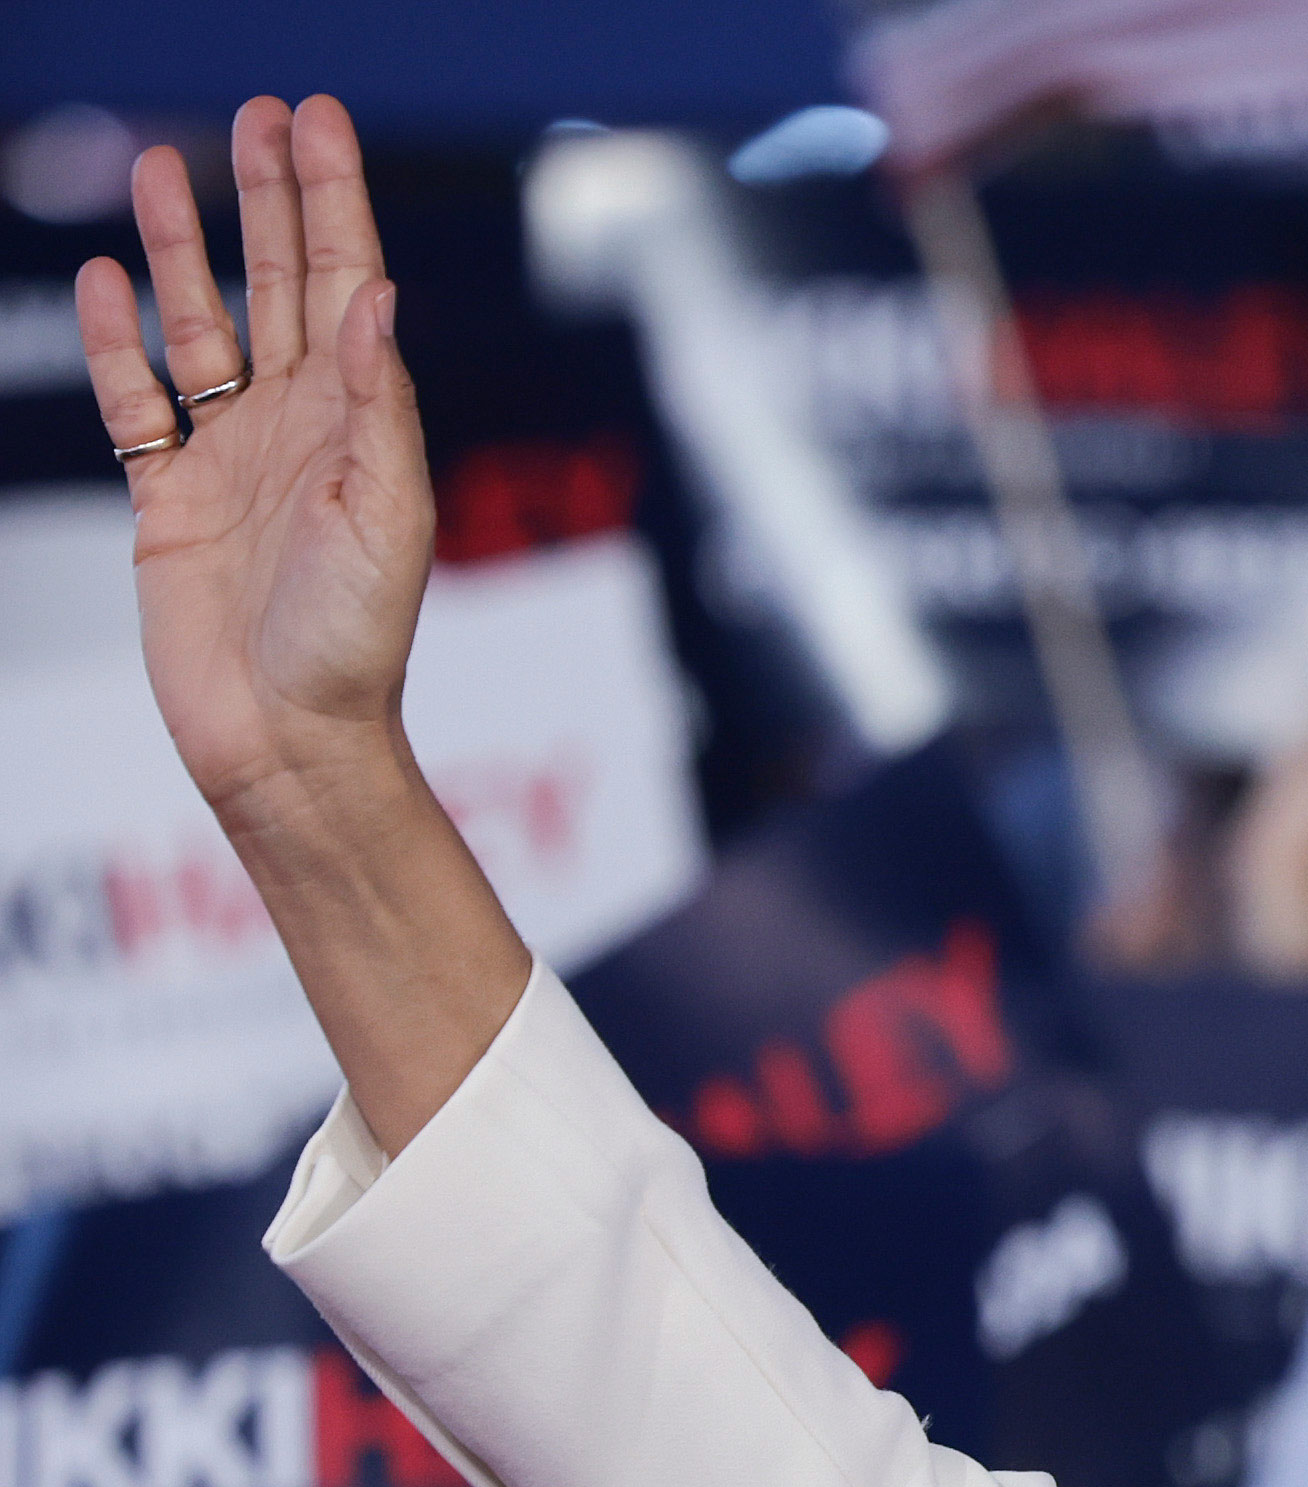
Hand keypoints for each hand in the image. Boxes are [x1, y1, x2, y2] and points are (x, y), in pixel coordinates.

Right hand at [77, 96, 431, 815]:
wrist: (287, 736)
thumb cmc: (355, 643)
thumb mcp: (385, 515)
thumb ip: (377, 404)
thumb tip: (376, 296)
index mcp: (358, 422)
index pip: (347, 284)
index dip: (333, 200)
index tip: (317, 121)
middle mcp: (297, 427)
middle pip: (279, 284)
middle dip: (270, 199)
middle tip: (258, 114)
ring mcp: (232, 457)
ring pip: (202, 327)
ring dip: (184, 249)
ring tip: (164, 168)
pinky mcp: (171, 499)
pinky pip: (137, 403)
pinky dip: (119, 343)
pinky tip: (107, 282)